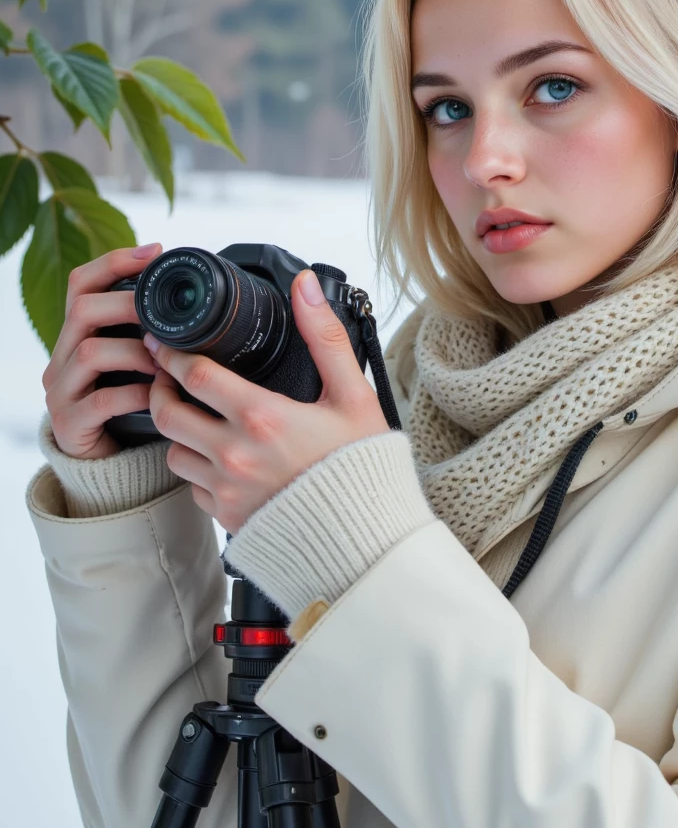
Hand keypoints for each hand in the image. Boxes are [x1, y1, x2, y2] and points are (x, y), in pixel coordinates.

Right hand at [44, 242, 163, 458]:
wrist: (107, 465)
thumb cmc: (130, 407)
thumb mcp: (137, 364)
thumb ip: (150, 334)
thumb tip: (195, 300)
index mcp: (76, 336)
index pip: (81, 284)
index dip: (114, 263)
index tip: (154, 252)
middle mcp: (61, 358)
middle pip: (81, 310)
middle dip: (128, 306)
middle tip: (164, 316)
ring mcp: (61, 391)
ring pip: (89, 352)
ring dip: (136, 352)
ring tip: (166, 361)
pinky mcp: (69, 423)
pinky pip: (101, 399)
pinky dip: (135, 394)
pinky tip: (159, 395)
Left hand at [145, 268, 390, 532]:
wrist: (367, 541)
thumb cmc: (363, 467)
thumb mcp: (353, 395)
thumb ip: (325, 336)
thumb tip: (304, 286)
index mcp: (262, 417)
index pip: (193, 375)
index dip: (172, 354)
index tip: (165, 342)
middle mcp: (235, 455)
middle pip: (167, 412)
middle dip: (159, 387)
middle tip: (164, 374)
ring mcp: (226, 491)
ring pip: (174, 452)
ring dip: (178, 431)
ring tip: (193, 416)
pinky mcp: (226, 519)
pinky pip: (193, 488)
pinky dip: (198, 470)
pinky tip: (220, 459)